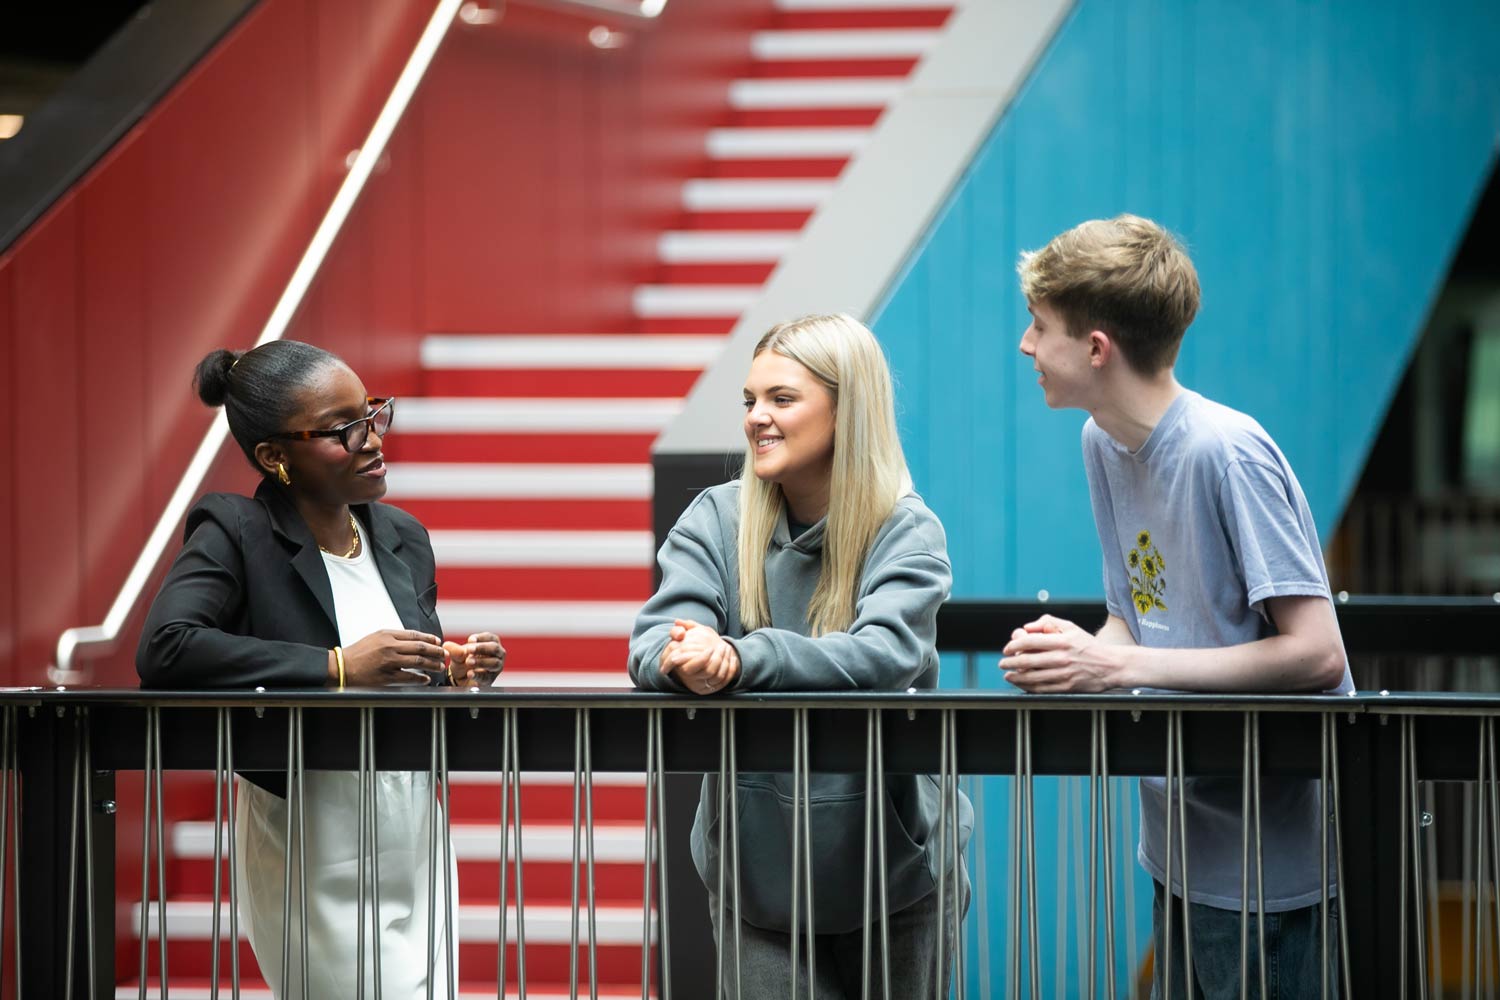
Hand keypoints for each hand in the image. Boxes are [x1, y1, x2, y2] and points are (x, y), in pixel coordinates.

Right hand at [342, 629, 446, 685]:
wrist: (342, 666)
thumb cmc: (358, 653)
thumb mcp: (376, 637)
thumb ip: (394, 637)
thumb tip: (414, 640)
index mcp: (387, 635)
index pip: (415, 635)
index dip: (429, 638)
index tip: (438, 642)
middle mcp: (389, 646)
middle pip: (420, 647)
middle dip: (435, 651)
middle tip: (444, 654)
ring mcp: (388, 662)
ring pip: (417, 662)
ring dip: (431, 664)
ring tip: (439, 666)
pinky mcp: (386, 676)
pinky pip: (408, 677)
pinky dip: (420, 678)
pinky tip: (426, 679)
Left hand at [444, 632, 504, 684]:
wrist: (461, 678)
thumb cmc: (465, 661)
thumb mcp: (458, 654)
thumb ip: (454, 650)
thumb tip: (446, 645)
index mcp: (491, 643)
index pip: (490, 637)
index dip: (481, 638)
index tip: (470, 640)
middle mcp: (497, 654)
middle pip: (494, 648)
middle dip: (482, 648)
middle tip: (469, 650)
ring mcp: (496, 667)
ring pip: (494, 663)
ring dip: (481, 661)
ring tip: (468, 662)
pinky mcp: (491, 679)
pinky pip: (487, 676)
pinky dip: (478, 674)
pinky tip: (470, 673)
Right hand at [660, 619, 738, 694]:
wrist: (691, 658)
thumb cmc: (682, 647)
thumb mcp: (678, 637)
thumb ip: (676, 631)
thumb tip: (678, 627)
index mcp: (680, 668)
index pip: (690, 668)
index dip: (702, 658)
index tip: (710, 648)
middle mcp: (690, 679)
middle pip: (708, 672)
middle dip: (718, 658)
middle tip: (722, 646)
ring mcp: (701, 684)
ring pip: (718, 676)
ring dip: (726, 661)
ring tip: (728, 648)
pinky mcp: (710, 688)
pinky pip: (724, 681)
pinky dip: (731, 668)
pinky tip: (732, 658)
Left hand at [1000, 615, 1118, 693]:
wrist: (1112, 665)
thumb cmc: (1089, 646)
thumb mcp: (1071, 628)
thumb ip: (1047, 623)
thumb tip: (1027, 627)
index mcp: (1062, 641)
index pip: (1030, 641)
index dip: (1014, 645)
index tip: (1007, 648)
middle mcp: (1062, 657)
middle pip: (1028, 661)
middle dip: (1010, 662)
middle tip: (1003, 663)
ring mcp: (1064, 674)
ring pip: (1032, 677)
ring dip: (1016, 677)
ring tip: (1008, 675)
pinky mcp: (1067, 687)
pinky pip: (1042, 689)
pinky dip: (1028, 687)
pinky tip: (1021, 685)